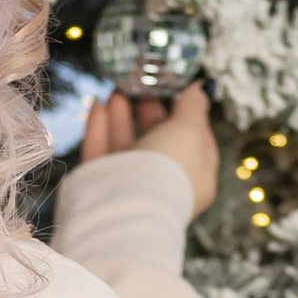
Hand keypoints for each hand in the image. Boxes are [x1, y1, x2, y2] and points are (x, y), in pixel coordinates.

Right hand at [79, 78, 217, 220]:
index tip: (177, 93)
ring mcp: (133, 187)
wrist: (130, 207)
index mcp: (196, 177)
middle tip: (143, 89)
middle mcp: (165, 184)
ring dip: (121, 119)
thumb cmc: (169, 168)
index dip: (189, 116)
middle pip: (159, 144)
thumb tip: (200, 89)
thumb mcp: (190, 130)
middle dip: (150, 114)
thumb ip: (194, 107)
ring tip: (117, 93)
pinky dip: (99, 130)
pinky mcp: (103, 187)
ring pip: (127, 148)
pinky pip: (101, 154)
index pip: (197, 143)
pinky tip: (97, 106)